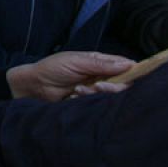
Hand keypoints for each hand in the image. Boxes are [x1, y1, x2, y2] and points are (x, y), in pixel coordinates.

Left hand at [7, 51, 133, 101]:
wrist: (33, 85)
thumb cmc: (53, 68)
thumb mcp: (76, 62)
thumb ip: (101, 64)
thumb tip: (128, 64)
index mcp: (100, 62)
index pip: (125, 66)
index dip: (133, 71)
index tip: (133, 77)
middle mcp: (102, 76)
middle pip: (123, 84)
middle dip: (113, 87)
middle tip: (98, 86)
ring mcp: (96, 90)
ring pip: (110, 96)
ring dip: (95, 94)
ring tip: (78, 90)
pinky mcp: (89, 102)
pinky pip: (97, 104)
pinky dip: (86, 100)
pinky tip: (72, 96)